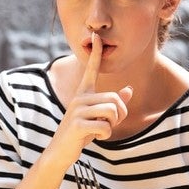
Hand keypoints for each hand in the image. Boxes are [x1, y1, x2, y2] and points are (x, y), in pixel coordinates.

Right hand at [49, 33, 131, 165]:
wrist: (60, 152)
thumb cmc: (81, 134)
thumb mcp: (98, 117)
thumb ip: (114, 105)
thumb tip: (129, 90)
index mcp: (83, 93)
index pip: (91, 69)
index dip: (95, 53)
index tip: (96, 36)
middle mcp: (79, 98)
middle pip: (115, 99)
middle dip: (120, 115)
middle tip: (108, 125)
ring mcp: (77, 110)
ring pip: (112, 112)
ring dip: (112, 125)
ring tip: (100, 130)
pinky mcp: (77, 124)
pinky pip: (105, 127)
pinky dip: (105, 135)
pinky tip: (93, 138)